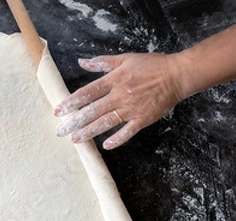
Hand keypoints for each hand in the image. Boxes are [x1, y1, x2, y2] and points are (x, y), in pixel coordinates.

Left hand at [54, 53, 183, 149]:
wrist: (176, 76)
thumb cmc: (151, 65)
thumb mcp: (125, 59)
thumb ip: (102, 63)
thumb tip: (82, 62)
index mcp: (115, 80)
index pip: (88, 92)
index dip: (72, 102)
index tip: (59, 110)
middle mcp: (120, 95)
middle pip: (93, 110)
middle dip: (75, 121)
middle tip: (60, 131)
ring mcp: (132, 109)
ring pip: (106, 122)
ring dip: (89, 132)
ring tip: (75, 139)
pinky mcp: (143, 119)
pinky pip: (128, 131)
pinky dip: (117, 139)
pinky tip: (105, 146)